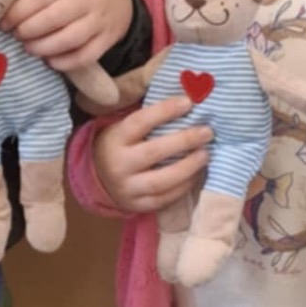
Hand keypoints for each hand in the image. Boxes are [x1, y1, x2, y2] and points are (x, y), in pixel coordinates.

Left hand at [5, 0, 132, 75]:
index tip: (3, 24)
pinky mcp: (107, 41)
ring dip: (44, 47)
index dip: (18, 12)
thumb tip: (2, 11)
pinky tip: (50, 60)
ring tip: (30, 48)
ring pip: (70, 39)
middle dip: (29, 30)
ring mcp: (99, 21)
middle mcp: (88, 0)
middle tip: (16, 36)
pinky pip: (85, 56)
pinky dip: (64, 62)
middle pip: (54, 18)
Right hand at [92, 94, 211, 213]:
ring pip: (162, 180)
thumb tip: (188, 101)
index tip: (188, 102)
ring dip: (189, 167)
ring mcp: (127, 188)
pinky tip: (197, 174)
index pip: (141, 122)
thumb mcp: (124, 128)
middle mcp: (119, 165)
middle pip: (154, 152)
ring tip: (205, 154)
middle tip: (207, 132)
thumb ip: (150, 118)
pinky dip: (184, 187)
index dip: (165, 111)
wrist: (98, 178)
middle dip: (185, 141)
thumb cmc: (120, 145)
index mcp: (115, 139)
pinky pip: (165, 199)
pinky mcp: (137, 205)